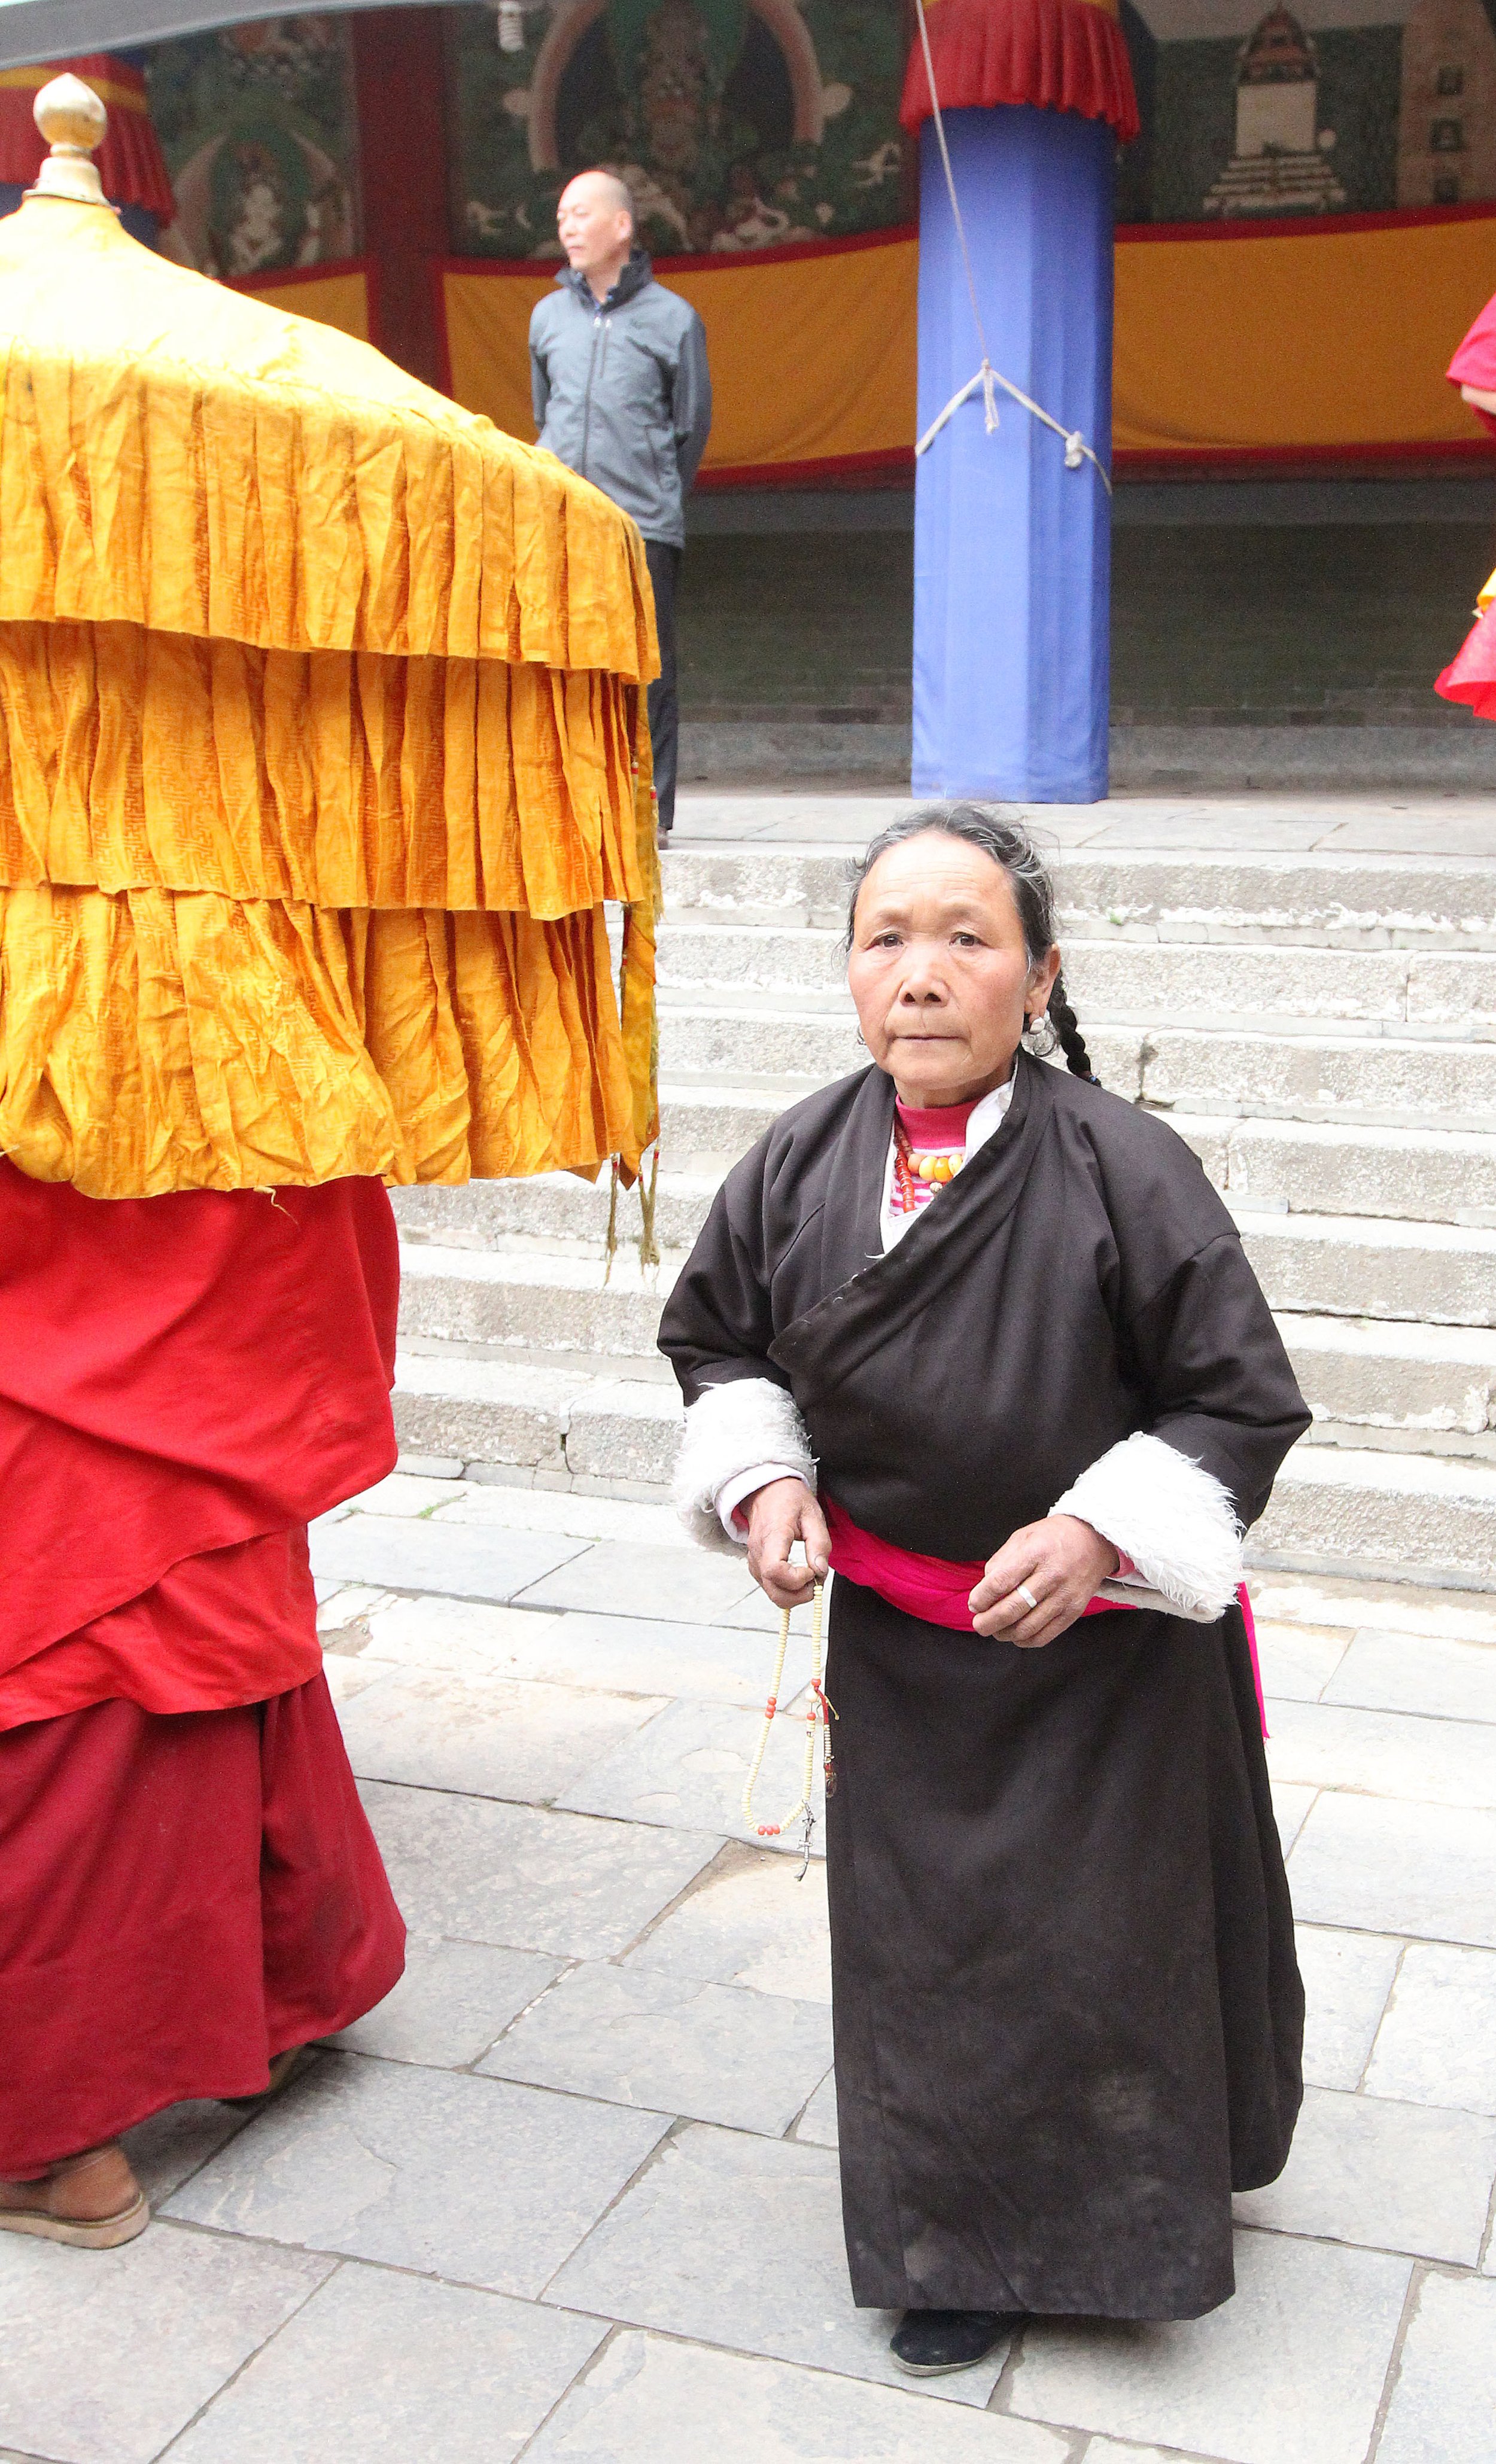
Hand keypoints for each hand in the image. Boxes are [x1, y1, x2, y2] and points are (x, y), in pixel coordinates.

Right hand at [744, 1477, 830, 1610]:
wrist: (766, 1492)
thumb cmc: (789, 1500)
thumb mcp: (812, 1514)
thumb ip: (819, 1543)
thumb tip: (820, 1571)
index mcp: (772, 1535)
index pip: (774, 1570)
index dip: (797, 1579)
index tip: (812, 1570)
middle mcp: (758, 1552)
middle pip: (774, 1591)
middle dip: (800, 1595)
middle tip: (815, 1580)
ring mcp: (754, 1561)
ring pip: (772, 1593)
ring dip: (795, 1594)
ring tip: (809, 1575)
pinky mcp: (756, 1567)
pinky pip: (771, 1587)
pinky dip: (788, 1589)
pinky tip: (799, 1574)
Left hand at [967, 1514, 1119, 1647]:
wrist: (1094, 1540)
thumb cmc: (1052, 1538)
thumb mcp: (1022, 1538)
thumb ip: (1000, 1563)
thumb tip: (982, 1593)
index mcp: (1035, 1553)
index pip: (1001, 1581)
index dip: (982, 1597)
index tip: (974, 1603)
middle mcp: (1052, 1575)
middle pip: (1012, 1608)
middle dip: (988, 1622)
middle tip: (979, 1624)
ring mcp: (1065, 1596)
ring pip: (1027, 1627)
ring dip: (1004, 1634)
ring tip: (996, 1630)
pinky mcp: (1074, 1612)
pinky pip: (1045, 1636)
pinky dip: (1025, 1641)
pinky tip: (1016, 1635)